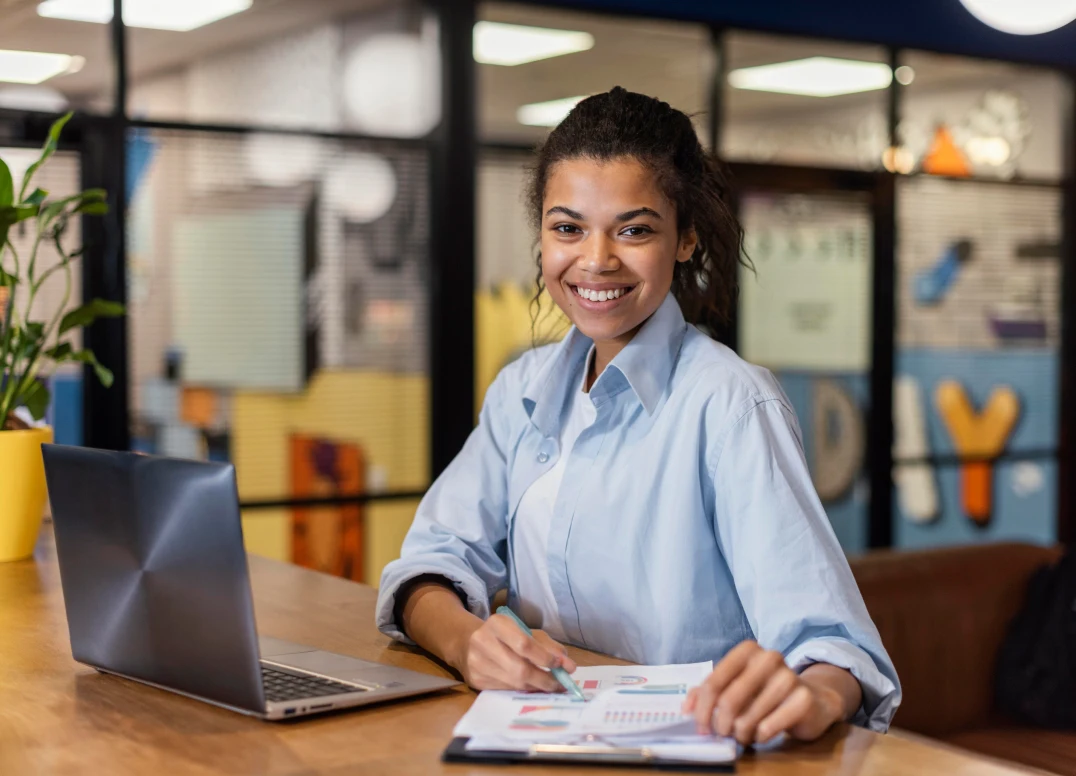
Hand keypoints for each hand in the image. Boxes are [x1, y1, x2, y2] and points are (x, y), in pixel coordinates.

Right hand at [458, 613, 577, 692]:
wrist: (466, 642)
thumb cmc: (503, 635)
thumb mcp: (525, 631)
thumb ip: (548, 646)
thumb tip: (568, 665)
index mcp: (497, 624)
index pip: (524, 644)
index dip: (545, 658)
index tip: (562, 665)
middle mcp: (483, 642)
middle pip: (519, 668)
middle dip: (544, 679)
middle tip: (561, 684)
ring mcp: (477, 663)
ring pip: (513, 682)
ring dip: (536, 687)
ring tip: (551, 687)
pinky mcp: (475, 680)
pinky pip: (505, 690)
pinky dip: (522, 689)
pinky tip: (532, 687)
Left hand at [682, 641, 852, 744]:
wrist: (811, 699)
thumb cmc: (765, 691)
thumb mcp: (735, 685)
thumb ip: (707, 692)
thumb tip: (686, 710)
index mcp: (747, 650)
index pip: (713, 683)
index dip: (702, 709)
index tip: (700, 727)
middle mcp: (768, 658)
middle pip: (728, 701)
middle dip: (721, 725)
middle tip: (723, 734)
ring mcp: (789, 677)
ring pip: (748, 718)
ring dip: (741, 734)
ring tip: (743, 734)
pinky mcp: (803, 699)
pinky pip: (768, 728)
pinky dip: (760, 737)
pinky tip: (762, 734)